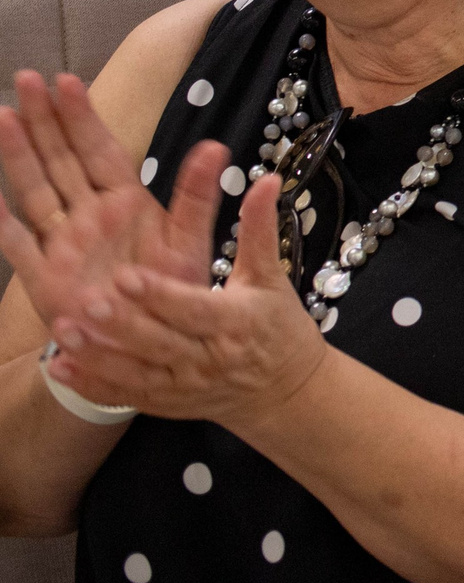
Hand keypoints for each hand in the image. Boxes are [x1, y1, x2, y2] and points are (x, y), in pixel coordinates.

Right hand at [0, 73, 221, 332]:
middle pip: (61, 158)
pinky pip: (16, 242)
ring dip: (18, 155)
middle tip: (27, 79)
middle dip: (43, 120)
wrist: (150, 342)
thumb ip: (197, 195)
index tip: (67, 80)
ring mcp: (62, 241)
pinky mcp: (44, 274)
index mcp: (125, 201)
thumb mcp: (190, 240)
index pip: (99, 149)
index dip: (82, 116)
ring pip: (35, 189)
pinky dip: (0, 221)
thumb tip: (216, 146)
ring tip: (2, 117)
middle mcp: (88, 215)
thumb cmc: (171, 288)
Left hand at [39, 167, 328, 426]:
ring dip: (98, 354)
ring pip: (136, 372)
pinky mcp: (165, 403)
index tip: (127, 274)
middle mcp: (209, 359)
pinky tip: (59, 366)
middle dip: (122, 323)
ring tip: (64, 330)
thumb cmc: (277, 324)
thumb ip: (259, 229)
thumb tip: (266, 179)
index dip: (160, 294)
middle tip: (87, 300)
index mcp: (237, 323)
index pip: (194, 309)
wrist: (283, 388)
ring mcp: (185, 386)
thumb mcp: (270, 276)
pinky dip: (91, 383)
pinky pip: (123, 395)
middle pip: (160, 342)